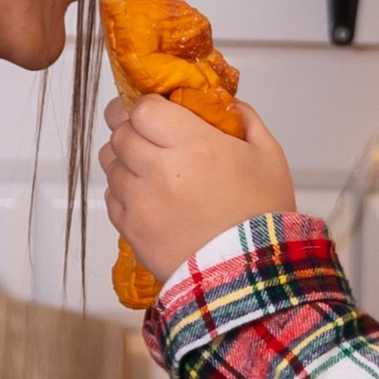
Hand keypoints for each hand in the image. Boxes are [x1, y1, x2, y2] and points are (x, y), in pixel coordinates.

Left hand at [103, 92, 296, 290]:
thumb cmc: (263, 216)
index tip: (154, 109)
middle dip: (131, 127)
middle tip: (147, 132)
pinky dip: (123, 190)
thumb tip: (222, 101)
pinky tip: (146, 195)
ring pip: (110, 163)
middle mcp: (161, 171)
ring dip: (124, 158)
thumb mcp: (268, 156)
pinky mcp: (131, 231)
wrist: (251, 276)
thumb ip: (244, 118)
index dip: (146, 105)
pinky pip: (111, 197)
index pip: (144, 108)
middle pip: (121, 132)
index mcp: (196, 146)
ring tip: (148, 166)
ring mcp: (142, 202)